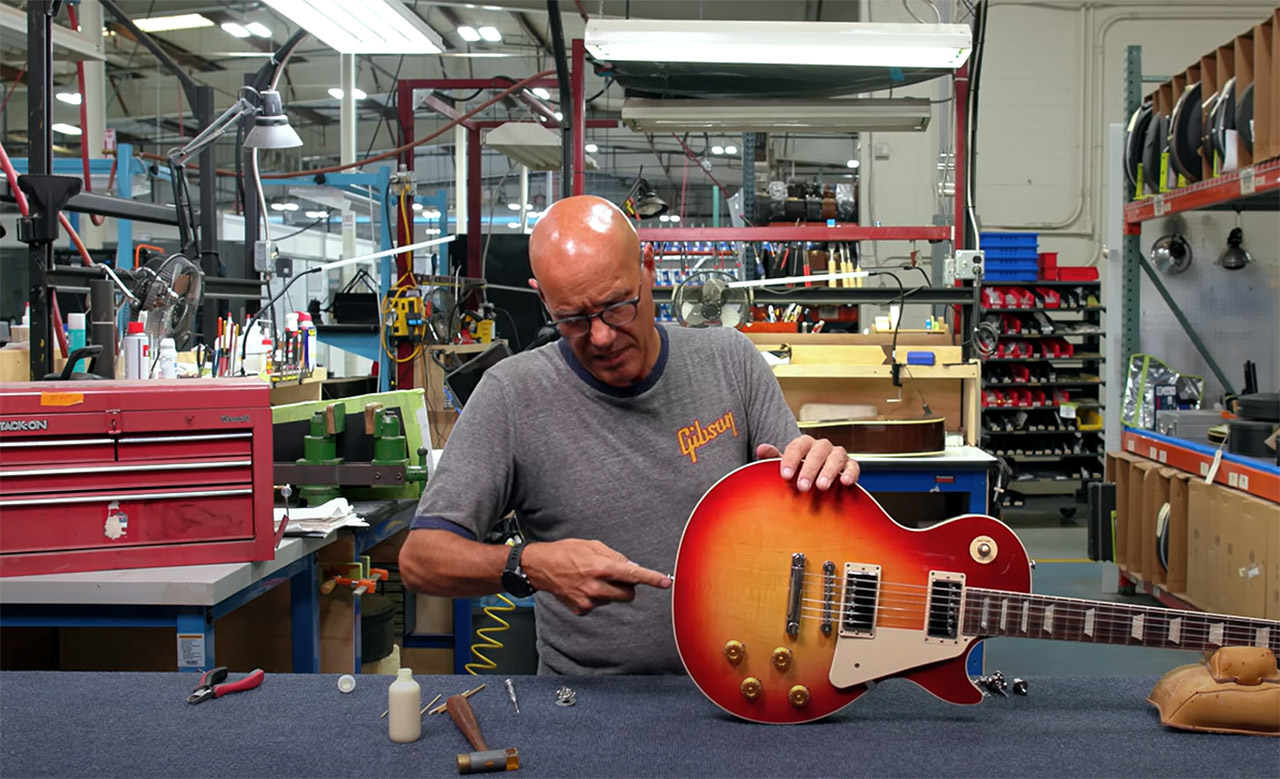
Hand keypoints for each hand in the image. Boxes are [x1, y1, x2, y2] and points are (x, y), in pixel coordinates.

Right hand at [520, 539, 671, 615]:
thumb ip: (614, 557)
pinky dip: (596, 597)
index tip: (665, 582)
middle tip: (616, 575)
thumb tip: (631, 567)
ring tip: (591, 578)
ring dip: (609, 590)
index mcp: (600, 567)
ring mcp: (588, 601)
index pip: (632, 575)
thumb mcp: (592, 545)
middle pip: (628, 594)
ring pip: (613, 600)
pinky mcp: (581, 610)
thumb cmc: (565, 552)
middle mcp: (595, 586)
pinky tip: (583, 587)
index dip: (651, 578)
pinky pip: (599, 604)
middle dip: (628, 586)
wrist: (539, 567)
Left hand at [756, 435, 858, 491]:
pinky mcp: (850, 465)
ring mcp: (837, 455)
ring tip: (821, 486)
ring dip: (828, 471)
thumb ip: (773, 457)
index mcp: (805, 444)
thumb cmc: (798, 471)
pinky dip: (850, 473)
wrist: (816, 480)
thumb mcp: (785, 465)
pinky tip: (844, 482)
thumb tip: (761, 449)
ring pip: (835, 458)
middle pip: (817, 452)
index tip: (785, 476)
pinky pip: (854, 466)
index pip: (797, 446)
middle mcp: (822, 446)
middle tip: (802, 486)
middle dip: (809, 469)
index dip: (790, 460)